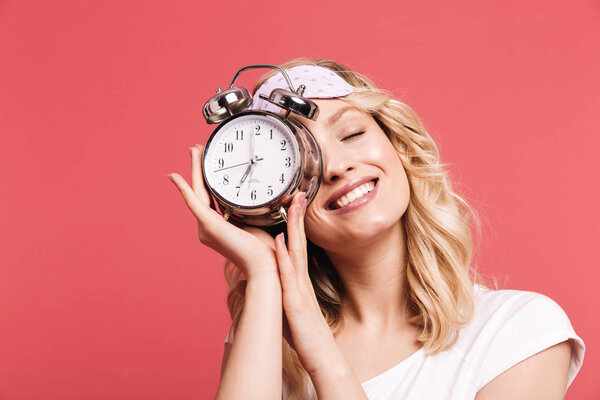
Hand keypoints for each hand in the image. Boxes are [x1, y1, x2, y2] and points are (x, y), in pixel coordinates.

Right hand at [167, 144, 276, 278]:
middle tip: (197, 149)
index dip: (207, 179)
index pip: (209, 198)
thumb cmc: (265, 253)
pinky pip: (193, 202)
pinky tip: (175, 177)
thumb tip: (263, 197)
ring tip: (194, 151)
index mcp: (218, 228)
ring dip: (194, 169)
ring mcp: (206, 228)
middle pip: (200, 191)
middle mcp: (208, 228)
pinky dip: (183, 189)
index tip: (208, 163)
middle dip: (198, 168)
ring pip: (197, 192)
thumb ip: (252, 211)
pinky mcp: (209, 226)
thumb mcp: (258, 225)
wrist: (264, 268)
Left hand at [274, 192, 338, 374]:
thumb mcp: (286, 306)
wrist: (320, 354)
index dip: (293, 224)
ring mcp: (299, 288)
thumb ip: (273, 289)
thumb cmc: (302, 333)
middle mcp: (300, 278)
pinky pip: (290, 275)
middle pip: (298, 241)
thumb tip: (252, 278)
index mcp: (297, 279)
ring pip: (296, 251)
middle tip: (296, 193)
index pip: (295, 245)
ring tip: (291, 206)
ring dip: (293, 228)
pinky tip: (280, 242)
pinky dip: (285, 257)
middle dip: (297, 217)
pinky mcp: (296, 301)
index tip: (291, 204)